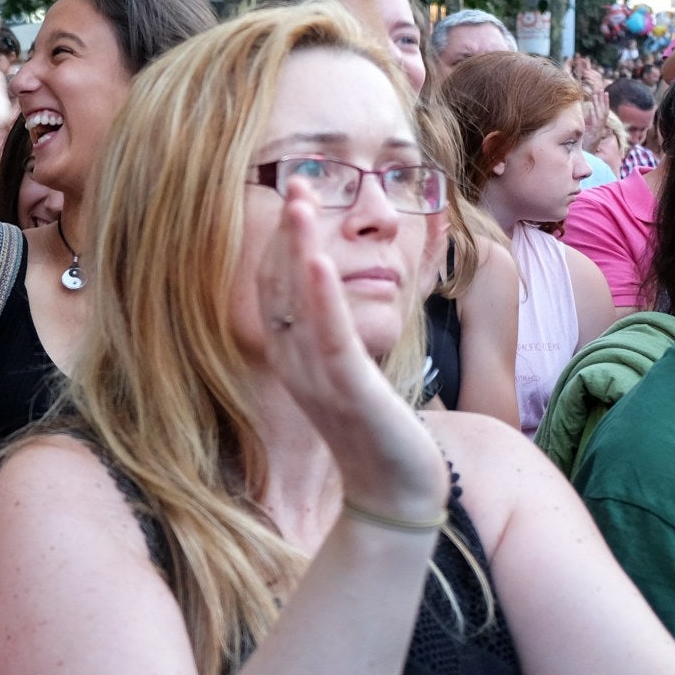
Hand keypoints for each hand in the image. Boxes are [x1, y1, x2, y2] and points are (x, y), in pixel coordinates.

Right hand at [254, 186, 445, 517]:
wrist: (397, 493)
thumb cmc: (378, 431)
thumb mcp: (349, 374)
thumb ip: (335, 333)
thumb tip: (331, 293)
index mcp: (295, 357)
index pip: (277, 289)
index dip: (280, 241)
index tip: (293, 196)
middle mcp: (297, 363)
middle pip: (280, 286)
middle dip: (286, 232)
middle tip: (292, 181)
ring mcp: (320, 377)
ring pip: (299, 304)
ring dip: (297, 248)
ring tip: (299, 203)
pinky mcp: (350, 392)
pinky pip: (330, 338)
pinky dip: (321, 298)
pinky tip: (317, 261)